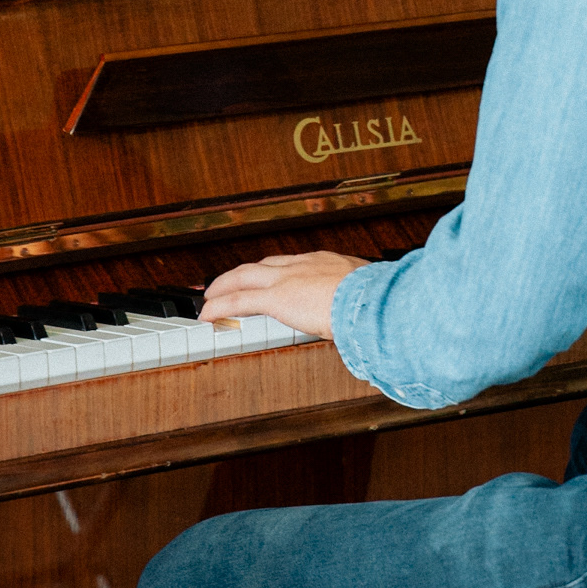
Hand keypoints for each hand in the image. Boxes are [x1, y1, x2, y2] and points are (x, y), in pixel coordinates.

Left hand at [201, 250, 368, 341]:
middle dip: (242, 274)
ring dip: (224, 286)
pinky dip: (219, 306)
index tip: (266, 279)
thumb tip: (369, 323)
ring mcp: (288, 278)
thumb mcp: (371, 299)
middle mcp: (304, 265)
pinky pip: (238, 300)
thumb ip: (362, 308)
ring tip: (209, 297)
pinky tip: (206, 313)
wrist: (374, 300)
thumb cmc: (380, 303)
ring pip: (244, 277)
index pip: (291, 264)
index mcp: (327, 264)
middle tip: (226, 283)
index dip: (273, 272)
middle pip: (263, 265)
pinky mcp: (277, 297)